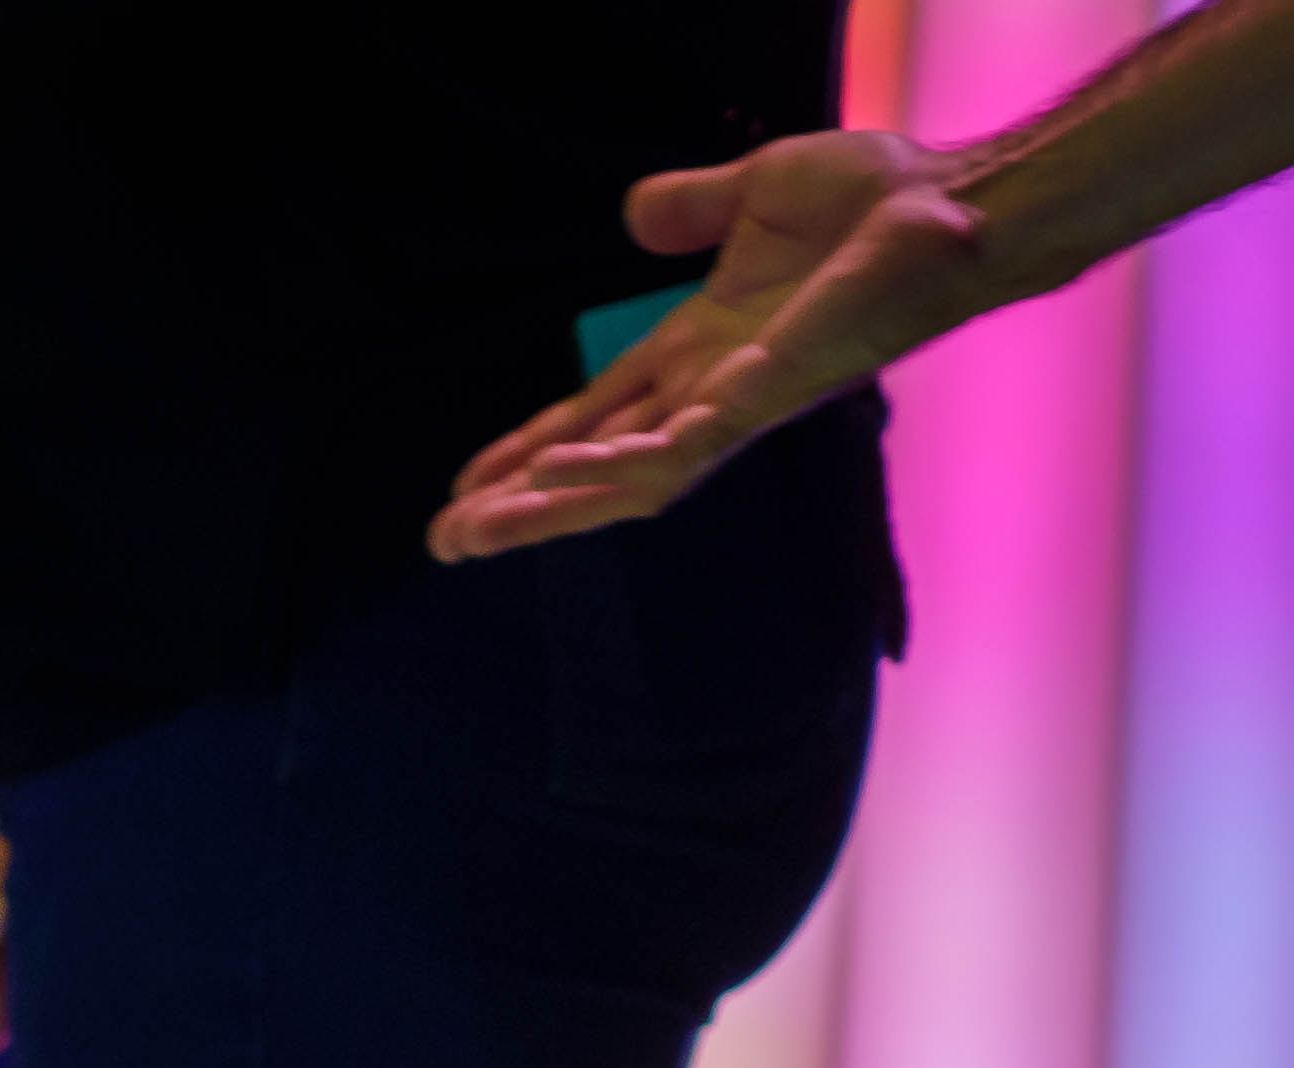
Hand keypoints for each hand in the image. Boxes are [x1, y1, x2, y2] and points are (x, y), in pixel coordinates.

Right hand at [432, 130, 1002, 558]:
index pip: (600, 415)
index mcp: (703, 350)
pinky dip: (622, 464)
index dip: (532, 449)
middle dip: (522, 506)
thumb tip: (637, 213)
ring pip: (627, 479)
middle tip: (445, 542)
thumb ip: (694, 210)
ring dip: (552, 506)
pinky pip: (684, 447)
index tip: (466, 483)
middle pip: (597, 467)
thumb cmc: (879, 198)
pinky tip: (563, 471)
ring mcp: (742, 402)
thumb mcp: (758, 189)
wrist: (956, 203)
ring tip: (479, 529)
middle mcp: (715, 392)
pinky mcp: (771, 394)